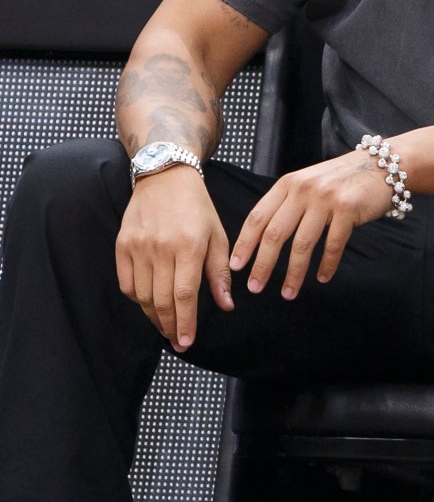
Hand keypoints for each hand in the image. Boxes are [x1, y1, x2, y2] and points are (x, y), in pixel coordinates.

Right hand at [116, 165, 232, 351]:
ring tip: (166, 325)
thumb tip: (226, 305)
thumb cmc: (197, 207)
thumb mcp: (217, 235)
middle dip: (170, 326)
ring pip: (142, 296)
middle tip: (177, 341)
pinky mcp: (122, 245)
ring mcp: (138, 246)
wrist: (165, 176)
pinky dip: (137, 299)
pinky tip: (149, 303)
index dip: (185, 322)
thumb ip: (219, 273)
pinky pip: (126, 284)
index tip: (187, 342)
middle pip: (162, 300)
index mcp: (189, 245)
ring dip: (154, 316)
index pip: (184, 295)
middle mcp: (161, 247)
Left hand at [230, 151, 393, 300]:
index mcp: (288, 184)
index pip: (258, 216)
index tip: (236, 266)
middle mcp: (303, 189)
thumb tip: (263, 239)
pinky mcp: (348, 209)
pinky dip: (326, 265)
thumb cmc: (340, 179)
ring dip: (294, 273)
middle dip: (263, 264)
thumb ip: (287, 203)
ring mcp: (325, 199)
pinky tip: (322, 278)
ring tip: (288, 293)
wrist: (379, 165)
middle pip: (275, 233)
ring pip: (302, 244)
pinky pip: (333, 245)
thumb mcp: (308, 183)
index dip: (245, 243)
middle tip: (254, 287)